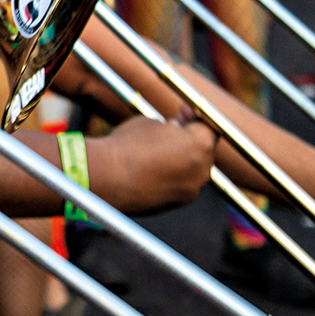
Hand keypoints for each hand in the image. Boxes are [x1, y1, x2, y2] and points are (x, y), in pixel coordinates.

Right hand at [86, 113, 216, 212]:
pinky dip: (171, 176)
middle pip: (204, 150)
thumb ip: (173, 126)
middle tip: (170, 130)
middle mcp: (202, 170)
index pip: (209, 127)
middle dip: (190, 140)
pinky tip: (150, 169)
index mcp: (200, 144)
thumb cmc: (126, 145)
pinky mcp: (177, 203)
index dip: (195, 118)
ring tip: (155, 152)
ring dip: (181, 159)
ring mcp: (191, 190)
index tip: (184, 113)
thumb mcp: (151, 123)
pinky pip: (181, 184)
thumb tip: (178, 128)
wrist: (105, 177)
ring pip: (193, 169)